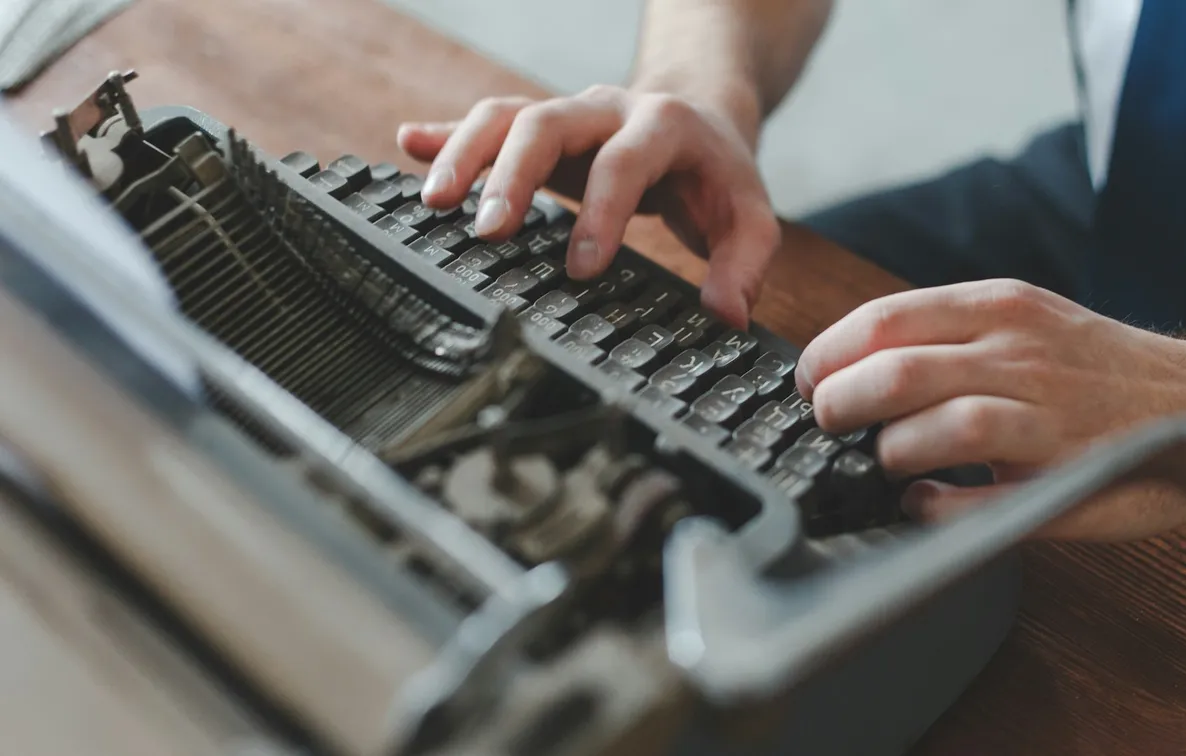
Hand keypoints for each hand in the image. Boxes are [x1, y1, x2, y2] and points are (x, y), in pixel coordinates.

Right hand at [396, 85, 779, 327]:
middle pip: (547, 124)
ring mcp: (567, 114)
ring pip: (506, 116)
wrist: (701, 116)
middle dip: (512, 176)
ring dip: (465, 153)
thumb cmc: (718, 177)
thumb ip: (743, 266)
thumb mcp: (750, 218)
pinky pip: (486, 121)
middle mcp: (607, 110)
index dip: (601, 214)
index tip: (581, 271)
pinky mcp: (538, 126)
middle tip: (487, 232)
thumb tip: (726, 316)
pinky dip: (446, 133)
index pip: (624, 164)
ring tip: (432, 203)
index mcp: (663, 128)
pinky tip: (407, 147)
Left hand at [795, 279, 1185, 540]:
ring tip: (882, 458)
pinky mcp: (1063, 478)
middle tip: (828, 422)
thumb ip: (949, 333)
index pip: (886, 319)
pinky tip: (924, 502)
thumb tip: (854, 363)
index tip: (809, 379)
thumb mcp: (1025, 319)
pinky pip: (978, 500)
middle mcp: (1020, 355)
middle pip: (897, 373)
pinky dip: (935, 506)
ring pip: (937, 429)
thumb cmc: (1098, 366)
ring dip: (888, 451)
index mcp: (1001, 309)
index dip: (829, 352)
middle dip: (841, 403)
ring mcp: (1045, 417)